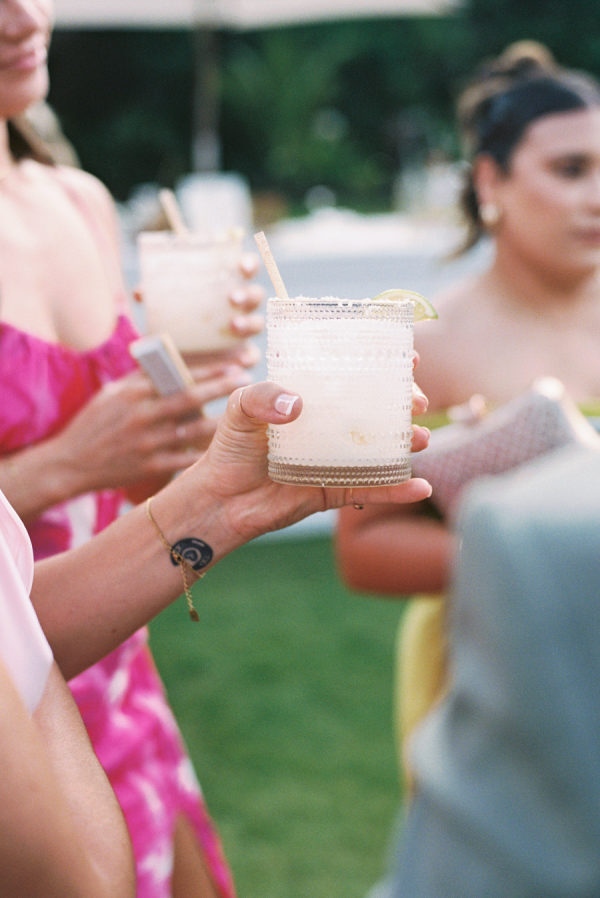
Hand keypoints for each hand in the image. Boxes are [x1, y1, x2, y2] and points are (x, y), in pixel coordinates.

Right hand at [53, 365, 250, 493]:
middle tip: (248, 382)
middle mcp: (141, 415)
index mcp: (132, 392)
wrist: (70, 463)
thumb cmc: (95, 423)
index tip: (235, 364)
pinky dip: (207, 454)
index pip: (178, 375)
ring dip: (222, 422)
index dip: (210, 369)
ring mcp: (147, 443)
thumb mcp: (112, 393)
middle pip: (190, 398)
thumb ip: (142, 378)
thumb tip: (174, 359)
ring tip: (246, 416)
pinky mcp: (150, 467)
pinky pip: (186, 459)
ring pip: (193, 431)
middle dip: (222, 388)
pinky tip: (228, 449)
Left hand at [134, 252, 264, 368]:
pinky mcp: (240, 355)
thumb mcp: (166, 308)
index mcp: (227, 286)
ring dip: (250, 322)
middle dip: (248, 294)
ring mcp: (243, 331)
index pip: (245, 270)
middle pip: (256, 295)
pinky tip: (242, 359)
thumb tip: (141, 292)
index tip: (242, 265)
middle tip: (232, 297)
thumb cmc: (177, 322)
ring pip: (258, 324)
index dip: (249, 265)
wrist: (177, 358)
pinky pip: (252, 356)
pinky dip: (249, 356)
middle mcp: (240, 307)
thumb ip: (157, 298)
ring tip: (234, 325)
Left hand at [188, 382, 431, 548]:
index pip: (352, 375)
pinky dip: (397, 490)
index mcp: (312, 398)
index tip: (408, 360)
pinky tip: (419, 487)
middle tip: (416, 402)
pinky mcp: (336, 490)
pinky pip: (372, 490)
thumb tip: (297, 405)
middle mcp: (330, 426)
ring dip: (407, 443)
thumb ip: (261, 398)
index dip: (382, 365)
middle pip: (377, 410)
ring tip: (420, 438)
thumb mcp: (238, 410)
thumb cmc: (230, 447)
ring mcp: (337, 459)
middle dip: (403, 403)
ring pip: (382, 448)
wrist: (221, 499)